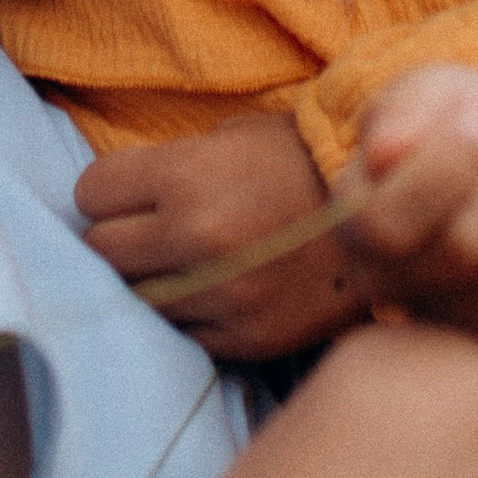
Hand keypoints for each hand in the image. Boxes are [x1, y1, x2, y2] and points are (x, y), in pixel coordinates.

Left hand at [77, 111, 368, 361]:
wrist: (386, 211)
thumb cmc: (300, 159)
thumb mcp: (232, 138)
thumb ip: (169, 167)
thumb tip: (111, 198)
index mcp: (189, 177)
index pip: (90, 193)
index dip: (108, 191)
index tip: (127, 192)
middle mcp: (199, 239)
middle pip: (101, 252)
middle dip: (118, 237)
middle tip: (148, 229)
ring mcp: (223, 296)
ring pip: (137, 299)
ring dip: (152, 280)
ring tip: (185, 260)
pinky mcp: (246, 339)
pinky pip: (182, 335)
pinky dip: (190, 316)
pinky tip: (216, 290)